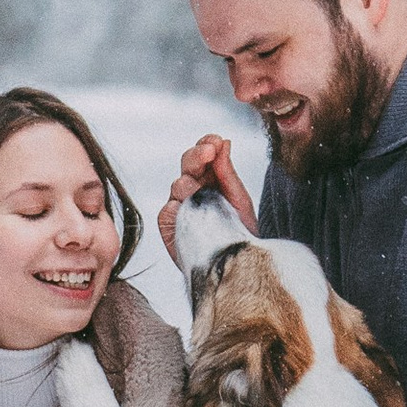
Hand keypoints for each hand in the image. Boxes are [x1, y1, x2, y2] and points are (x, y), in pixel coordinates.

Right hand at [159, 135, 256, 263]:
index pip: (203, 153)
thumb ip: (228, 172)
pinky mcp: (170, 225)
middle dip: (197, 155)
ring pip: (178, 184)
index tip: (216, 141)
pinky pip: (168, 211)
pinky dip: (176, 208)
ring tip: (200, 187)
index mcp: (210, 177)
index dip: (207, 144)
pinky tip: (183, 207)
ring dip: (190, 182)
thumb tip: (224, 142)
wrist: (237, 265)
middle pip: (187, 163)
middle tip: (209, 151)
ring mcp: (180, 205)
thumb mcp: (239, 199)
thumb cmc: (239, 232)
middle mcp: (193, 188)